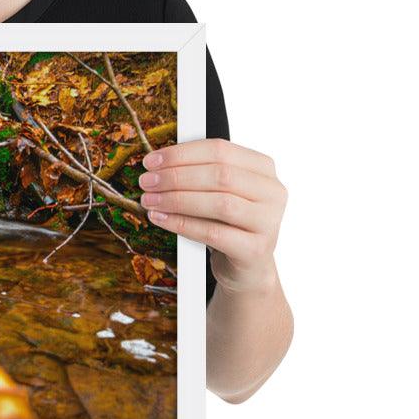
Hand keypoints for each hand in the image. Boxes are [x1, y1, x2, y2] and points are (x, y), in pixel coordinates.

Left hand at [138, 138, 286, 293]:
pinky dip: (182, 224)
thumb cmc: (227, 224)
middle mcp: (272, 192)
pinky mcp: (255, 249)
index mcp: (262, 169)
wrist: (246, 268)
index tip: (151, 161)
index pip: (220, 150)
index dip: (181, 154)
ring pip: (219, 203)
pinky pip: (213, 233)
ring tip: (149, 201)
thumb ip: (198, 174)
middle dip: (176, 176)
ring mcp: (268, 221)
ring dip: (177, 200)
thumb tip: (157, 165)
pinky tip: (161, 218)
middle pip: (220, 175)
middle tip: (147, 182)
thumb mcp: (218, 193)